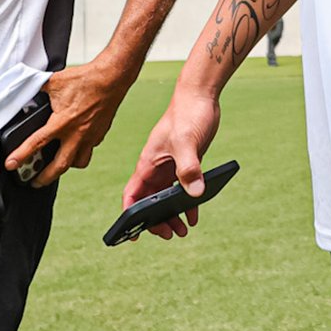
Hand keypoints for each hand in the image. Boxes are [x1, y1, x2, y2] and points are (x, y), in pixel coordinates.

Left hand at [2, 61, 131, 187]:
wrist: (112, 78)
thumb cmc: (87, 79)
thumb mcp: (54, 82)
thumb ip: (37, 89)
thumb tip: (25, 89)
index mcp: (63, 122)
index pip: (37, 143)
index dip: (21, 156)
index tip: (11, 165)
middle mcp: (77, 133)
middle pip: (59, 166)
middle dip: (45, 178)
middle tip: (35, 182)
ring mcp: (90, 136)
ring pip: (78, 162)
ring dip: (66, 167)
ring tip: (57, 166)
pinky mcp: (100, 133)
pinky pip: (89, 149)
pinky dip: (81, 151)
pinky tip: (75, 144)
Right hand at [122, 88, 219, 239]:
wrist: (200, 96)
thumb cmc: (187, 114)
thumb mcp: (187, 142)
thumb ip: (189, 168)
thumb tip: (194, 195)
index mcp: (148, 164)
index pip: (132, 195)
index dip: (129, 215)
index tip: (132, 234)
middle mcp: (156, 167)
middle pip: (149, 201)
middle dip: (156, 221)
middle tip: (170, 235)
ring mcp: (170, 165)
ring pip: (165, 198)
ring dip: (172, 215)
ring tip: (183, 231)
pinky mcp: (186, 162)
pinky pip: (182, 188)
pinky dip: (187, 202)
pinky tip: (195, 213)